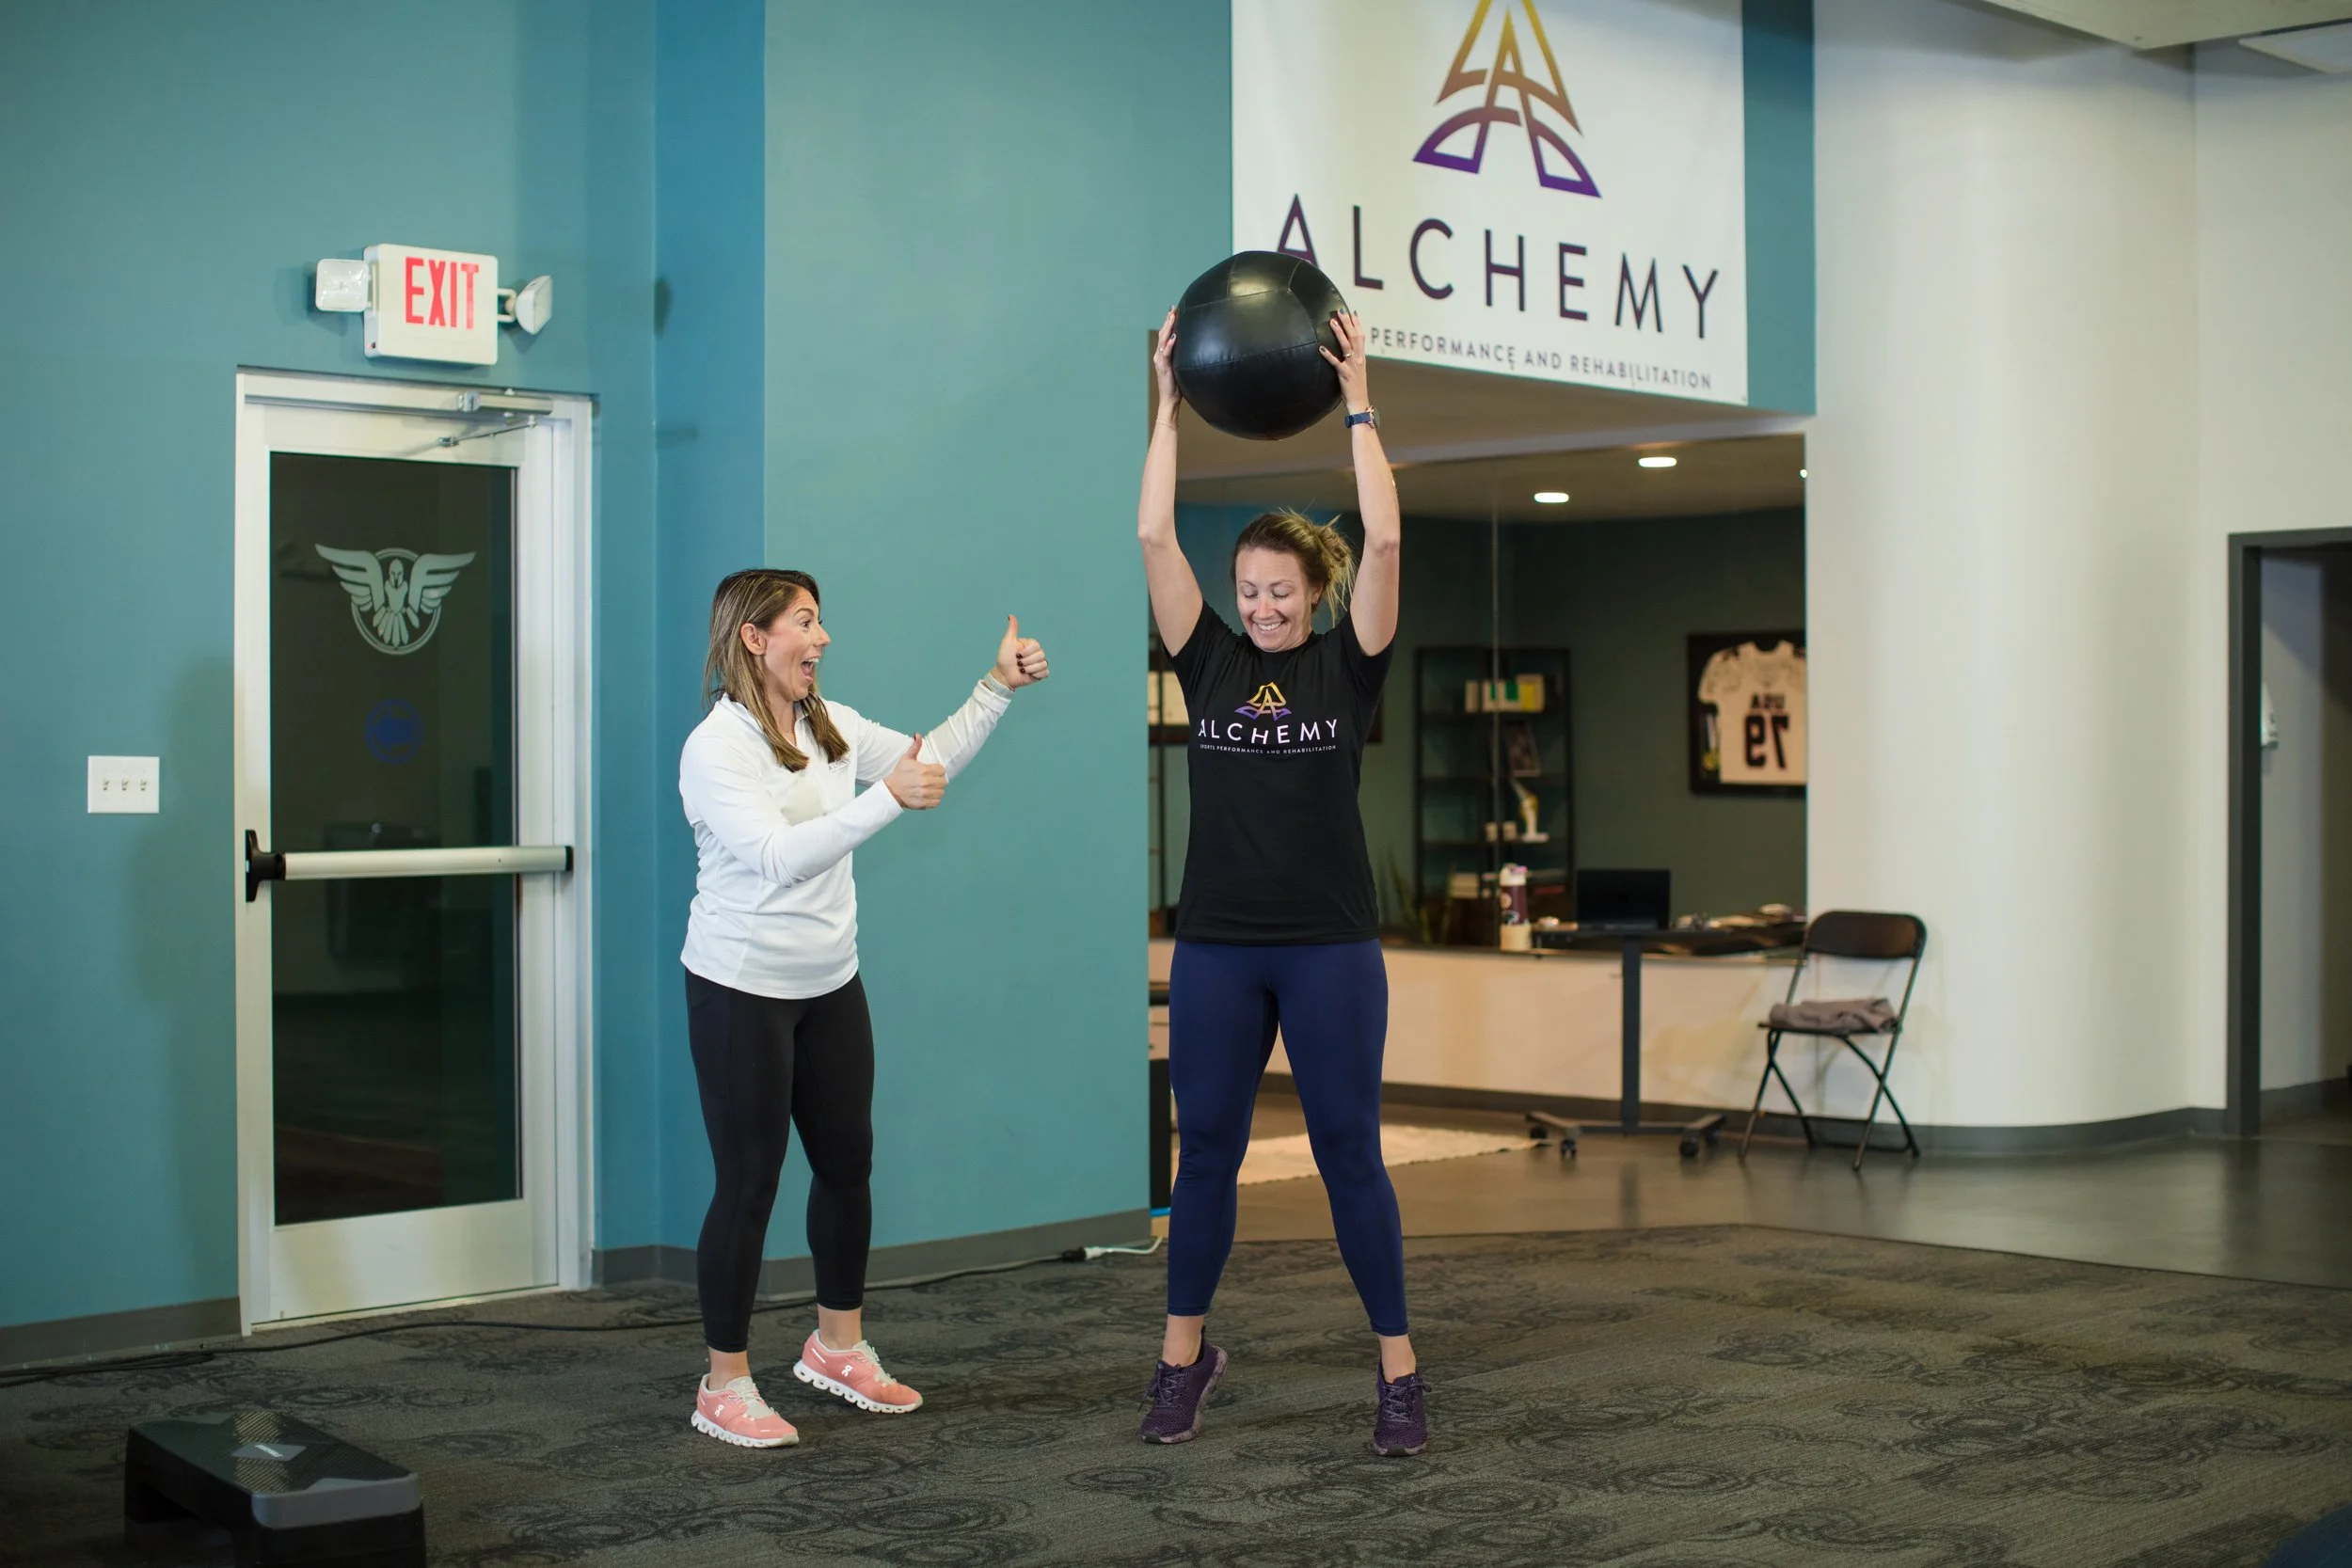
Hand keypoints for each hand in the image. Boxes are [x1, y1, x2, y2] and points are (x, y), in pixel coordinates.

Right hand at [884, 733, 945, 809]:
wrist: (891, 791)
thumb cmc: (899, 774)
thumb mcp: (906, 758)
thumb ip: (915, 747)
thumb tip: (918, 735)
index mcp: (924, 770)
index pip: (942, 770)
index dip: (938, 770)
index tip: (932, 772)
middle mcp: (926, 782)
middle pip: (944, 781)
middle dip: (938, 780)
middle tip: (931, 780)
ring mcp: (925, 794)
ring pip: (941, 792)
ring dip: (937, 790)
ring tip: (930, 788)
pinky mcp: (924, 803)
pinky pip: (937, 802)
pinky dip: (934, 800)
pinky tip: (928, 795)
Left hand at [993, 615, 1048, 687]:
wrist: (1004, 675)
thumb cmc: (1004, 658)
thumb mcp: (1008, 642)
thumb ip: (1012, 629)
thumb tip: (1011, 615)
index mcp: (1031, 645)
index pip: (1036, 646)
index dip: (1026, 652)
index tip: (1016, 655)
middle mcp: (1037, 653)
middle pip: (1041, 655)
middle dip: (1026, 662)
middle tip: (1018, 664)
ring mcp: (1039, 664)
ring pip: (1043, 664)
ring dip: (1030, 669)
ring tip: (1022, 670)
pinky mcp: (1040, 674)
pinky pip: (1045, 673)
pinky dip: (1036, 675)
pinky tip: (1029, 675)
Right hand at [1152, 307, 1181, 422]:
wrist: (1169, 400)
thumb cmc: (1177, 386)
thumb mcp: (1180, 367)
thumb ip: (1182, 357)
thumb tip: (1193, 348)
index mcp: (1163, 355)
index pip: (1165, 335)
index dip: (1169, 322)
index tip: (1174, 311)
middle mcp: (1159, 356)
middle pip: (1163, 334)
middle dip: (1168, 320)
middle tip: (1173, 308)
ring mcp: (1160, 361)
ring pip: (1163, 340)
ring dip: (1168, 327)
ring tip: (1172, 316)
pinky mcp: (1164, 367)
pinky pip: (1166, 353)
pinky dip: (1170, 344)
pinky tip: (1175, 336)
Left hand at [1319, 311, 1370, 412]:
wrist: (1360, 402)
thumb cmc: (1356, 387)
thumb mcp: (1357, 370)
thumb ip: (1353, 359)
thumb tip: (1347, 350)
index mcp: (1362, 357)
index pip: (1361, 336)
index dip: (1357, 323)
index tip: (1352, 311)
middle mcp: (1359, 359)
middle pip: (1354, 337)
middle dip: (1348, 322)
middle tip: (1340, 310)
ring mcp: (1352, 366)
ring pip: (1347, 346)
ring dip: (1339, 333)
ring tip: (1332, 322)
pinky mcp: (1345, 375)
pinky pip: (1336, 363)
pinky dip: (1329, 355)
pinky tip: (1321, 348)